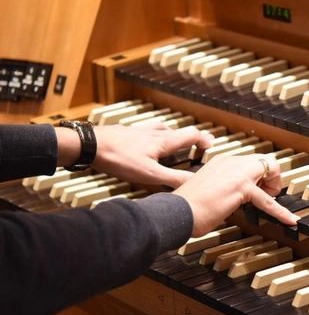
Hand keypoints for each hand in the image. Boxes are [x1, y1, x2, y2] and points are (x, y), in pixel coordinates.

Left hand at [91, 123, 213, 187]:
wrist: (91, 144)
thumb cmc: (119, 158)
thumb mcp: (150, 174)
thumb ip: (173, 178)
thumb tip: (196, 183)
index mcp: (164, 141)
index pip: (192, 135)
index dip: (204, 140)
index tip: (211, 147)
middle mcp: (155, 133)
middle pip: (179, 132)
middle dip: (191, 139)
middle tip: (198, 145)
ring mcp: (141, 131)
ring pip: (163, 131)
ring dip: (173, 137)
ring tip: (175, 144)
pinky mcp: (128, 133)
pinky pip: (148, 132)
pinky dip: (155, 137)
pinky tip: (147, 144)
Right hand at [173, 154, 298, 236]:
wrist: (176, 213)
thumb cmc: (187, 209)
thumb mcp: (208, 190)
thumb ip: (223, 188)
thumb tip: (235, 196)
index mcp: (221, 162)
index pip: (251, 161)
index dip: (260, 176)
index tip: (259, 189)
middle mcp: (230, 161)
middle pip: (265, 160)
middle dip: (271, 178)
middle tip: (268, 194)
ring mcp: (236, 172)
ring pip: (271, 169)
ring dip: (275, 187)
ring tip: (270, 201)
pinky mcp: (241, 187)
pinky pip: (269, 200)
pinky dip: (281, 211)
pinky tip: (290, 220)